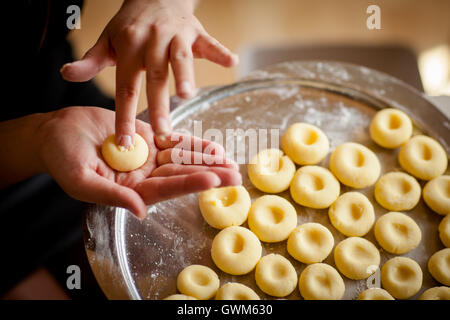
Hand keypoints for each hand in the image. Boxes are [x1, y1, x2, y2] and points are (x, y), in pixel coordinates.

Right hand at [38, 107, 240, 218]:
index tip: (212, 180)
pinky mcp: (147, 137)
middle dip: (208, 174)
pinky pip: (173, 140)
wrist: (56, 131)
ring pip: (182, 158)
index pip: (165, 189)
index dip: (188, 184)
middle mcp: (143, 175)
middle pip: (181, 175)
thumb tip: (141, 211)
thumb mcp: (81, 179)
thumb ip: (112, 196)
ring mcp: (147, 156)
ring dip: (206, 159)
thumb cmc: (61, 158)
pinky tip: (212, 145)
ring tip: (231, 160)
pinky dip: (192, 142)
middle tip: (235, 175)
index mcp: (130, 190)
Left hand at [61, 0, 238, 146]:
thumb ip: (90, 61)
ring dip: (186, 74)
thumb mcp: (107, 40)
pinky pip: (209, 42)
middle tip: (162, 133)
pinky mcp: (196, 32)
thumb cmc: (131, 25)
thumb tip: (65, 74)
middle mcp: (152, 41)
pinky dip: (220, 52)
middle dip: (159, 105)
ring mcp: (175, 35)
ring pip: (180, 57)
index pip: (126, 87)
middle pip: (155, 77)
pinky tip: (232, 62)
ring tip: (188, 95)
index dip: (125, 116)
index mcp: (129, 47)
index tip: (125, 142)